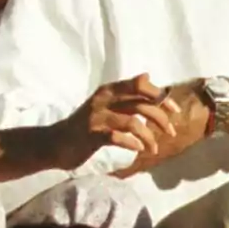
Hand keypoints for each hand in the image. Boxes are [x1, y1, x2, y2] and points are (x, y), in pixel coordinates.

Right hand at [51, 73, 179, 169]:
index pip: (141, 84)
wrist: (54, 143)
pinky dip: (132, 143)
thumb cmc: (84, 125)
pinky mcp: (91, 135)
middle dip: (161, 118)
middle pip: (141, 102)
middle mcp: (104, 99)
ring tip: (154, 148)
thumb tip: (149, 77)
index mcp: (109, 90)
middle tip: (170, 131)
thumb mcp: (105, 104)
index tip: (174, 110)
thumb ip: (126, 94)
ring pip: (133, 121)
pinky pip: (117, 137)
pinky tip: (138, 149)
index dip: (160, 95)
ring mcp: (97, 117)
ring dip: (149, 136)